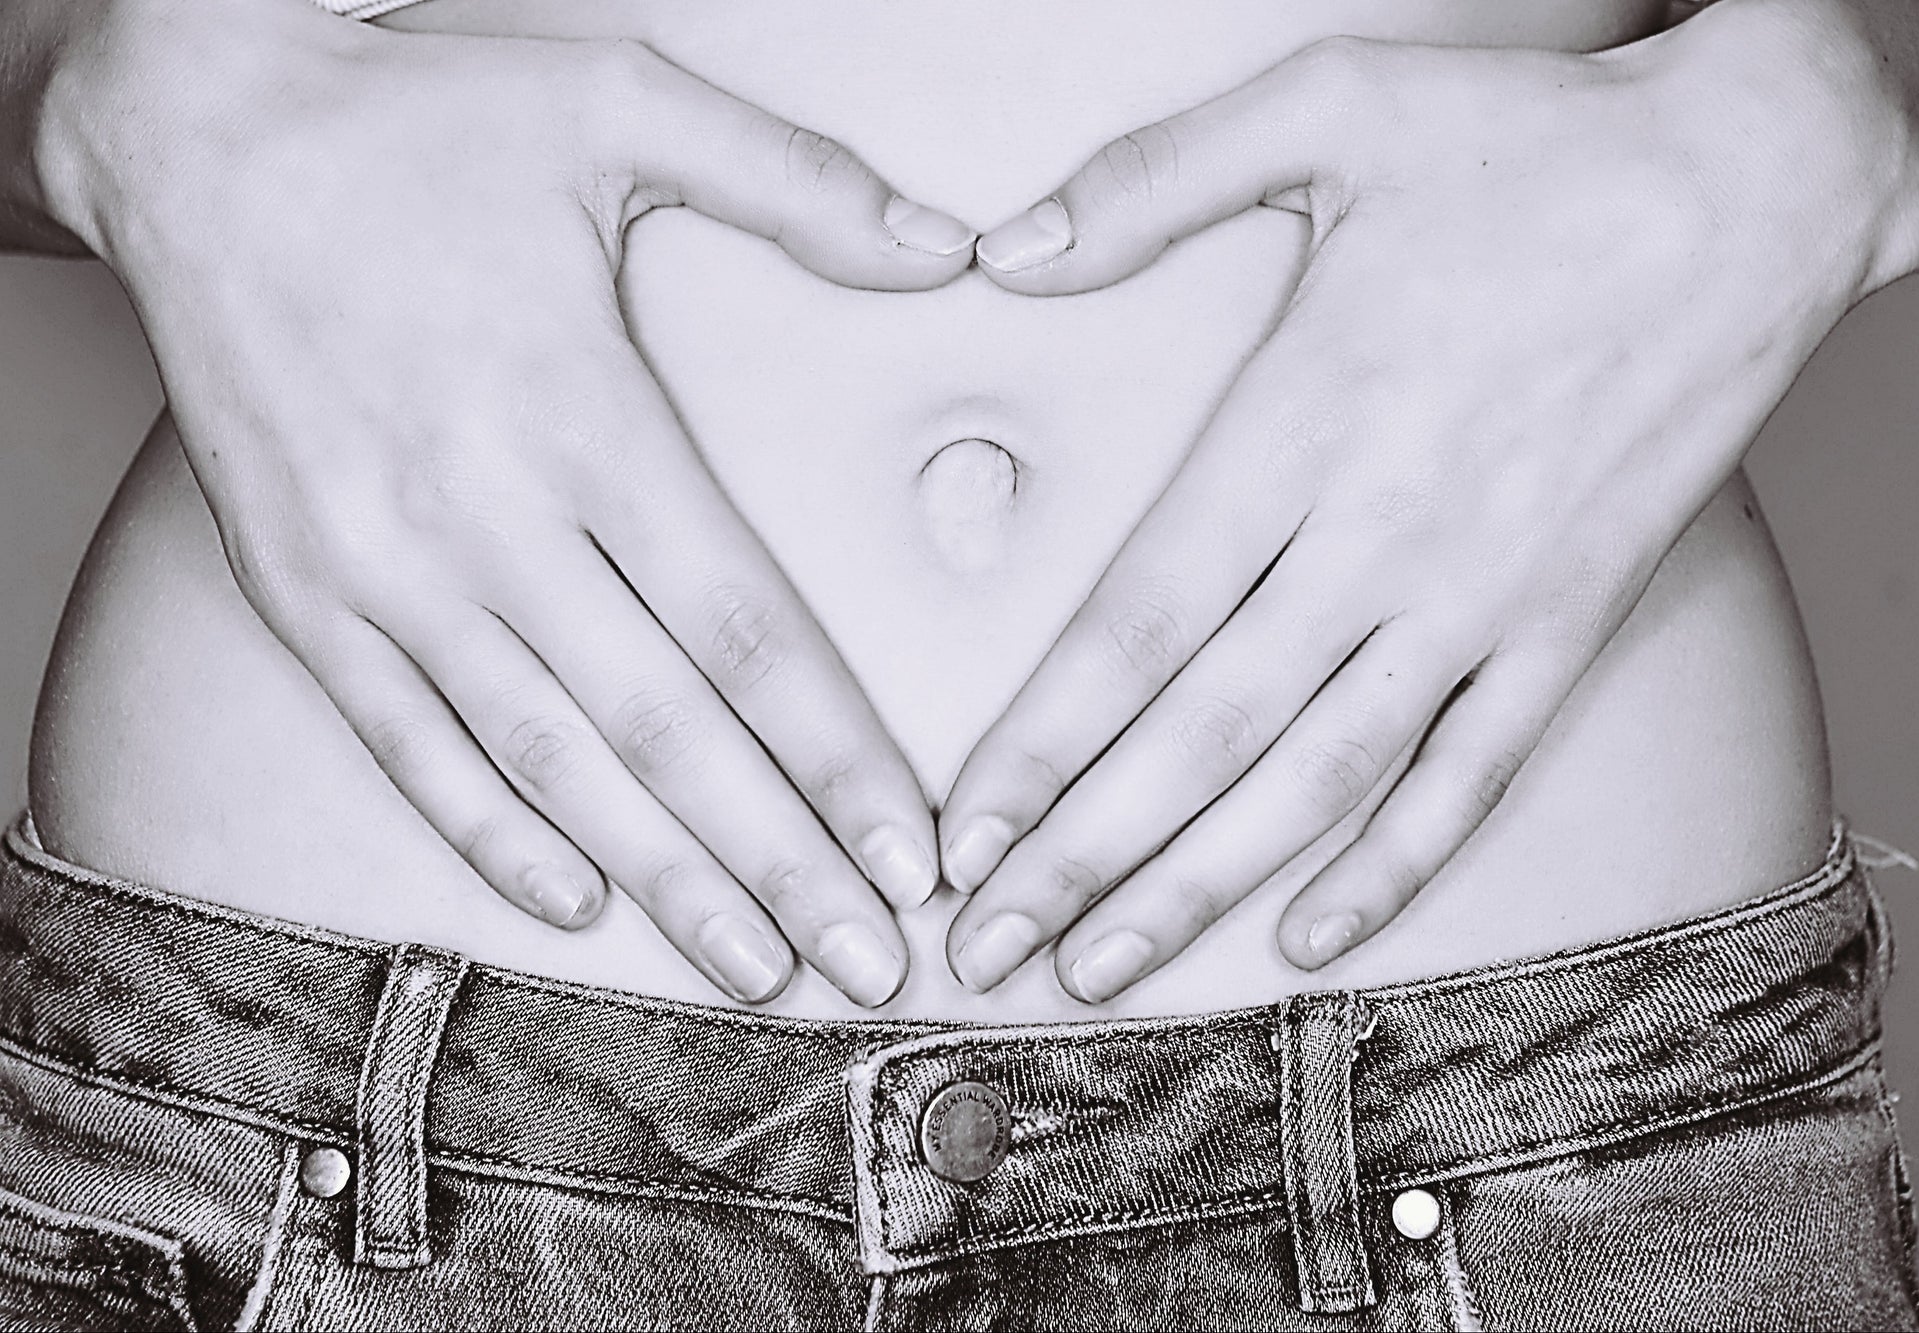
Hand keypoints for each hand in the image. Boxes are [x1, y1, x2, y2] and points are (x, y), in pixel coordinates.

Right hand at [39, 0, 977, 1004]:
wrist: (189, 132)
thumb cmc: (415, 123)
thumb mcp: (622, 104)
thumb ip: (800, 186)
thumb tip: (955, 246)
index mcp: (587, 415)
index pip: (748, 630)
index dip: (839, 757)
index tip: (911, 850)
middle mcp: (489, 515)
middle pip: (669, 728)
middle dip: (780, 861)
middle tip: (870, 964)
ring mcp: (387, 567)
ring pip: (549, 762)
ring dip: (662, 879)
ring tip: (754, 966)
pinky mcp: (303, 589)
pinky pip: (406, 742)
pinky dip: (488, 831)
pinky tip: (571, 899)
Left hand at [939, 18, 1918, 998]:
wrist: (1755, 188)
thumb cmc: (1536, 147)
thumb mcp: (1331, 108)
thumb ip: (1155, 182)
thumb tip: (1008, 249)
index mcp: (1300, 422)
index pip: (1134, 621)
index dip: (1038, 743)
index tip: (962, 831)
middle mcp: (1380, 535)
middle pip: (1199, 732)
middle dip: (1078, 853)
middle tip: (984, 942)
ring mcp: (1482, 595)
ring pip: (1315, 780)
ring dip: (1197, 884)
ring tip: (1097, 965)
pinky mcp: (1570, 623)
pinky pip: (1470, 775)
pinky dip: (1391, 865)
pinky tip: (1308, 932)